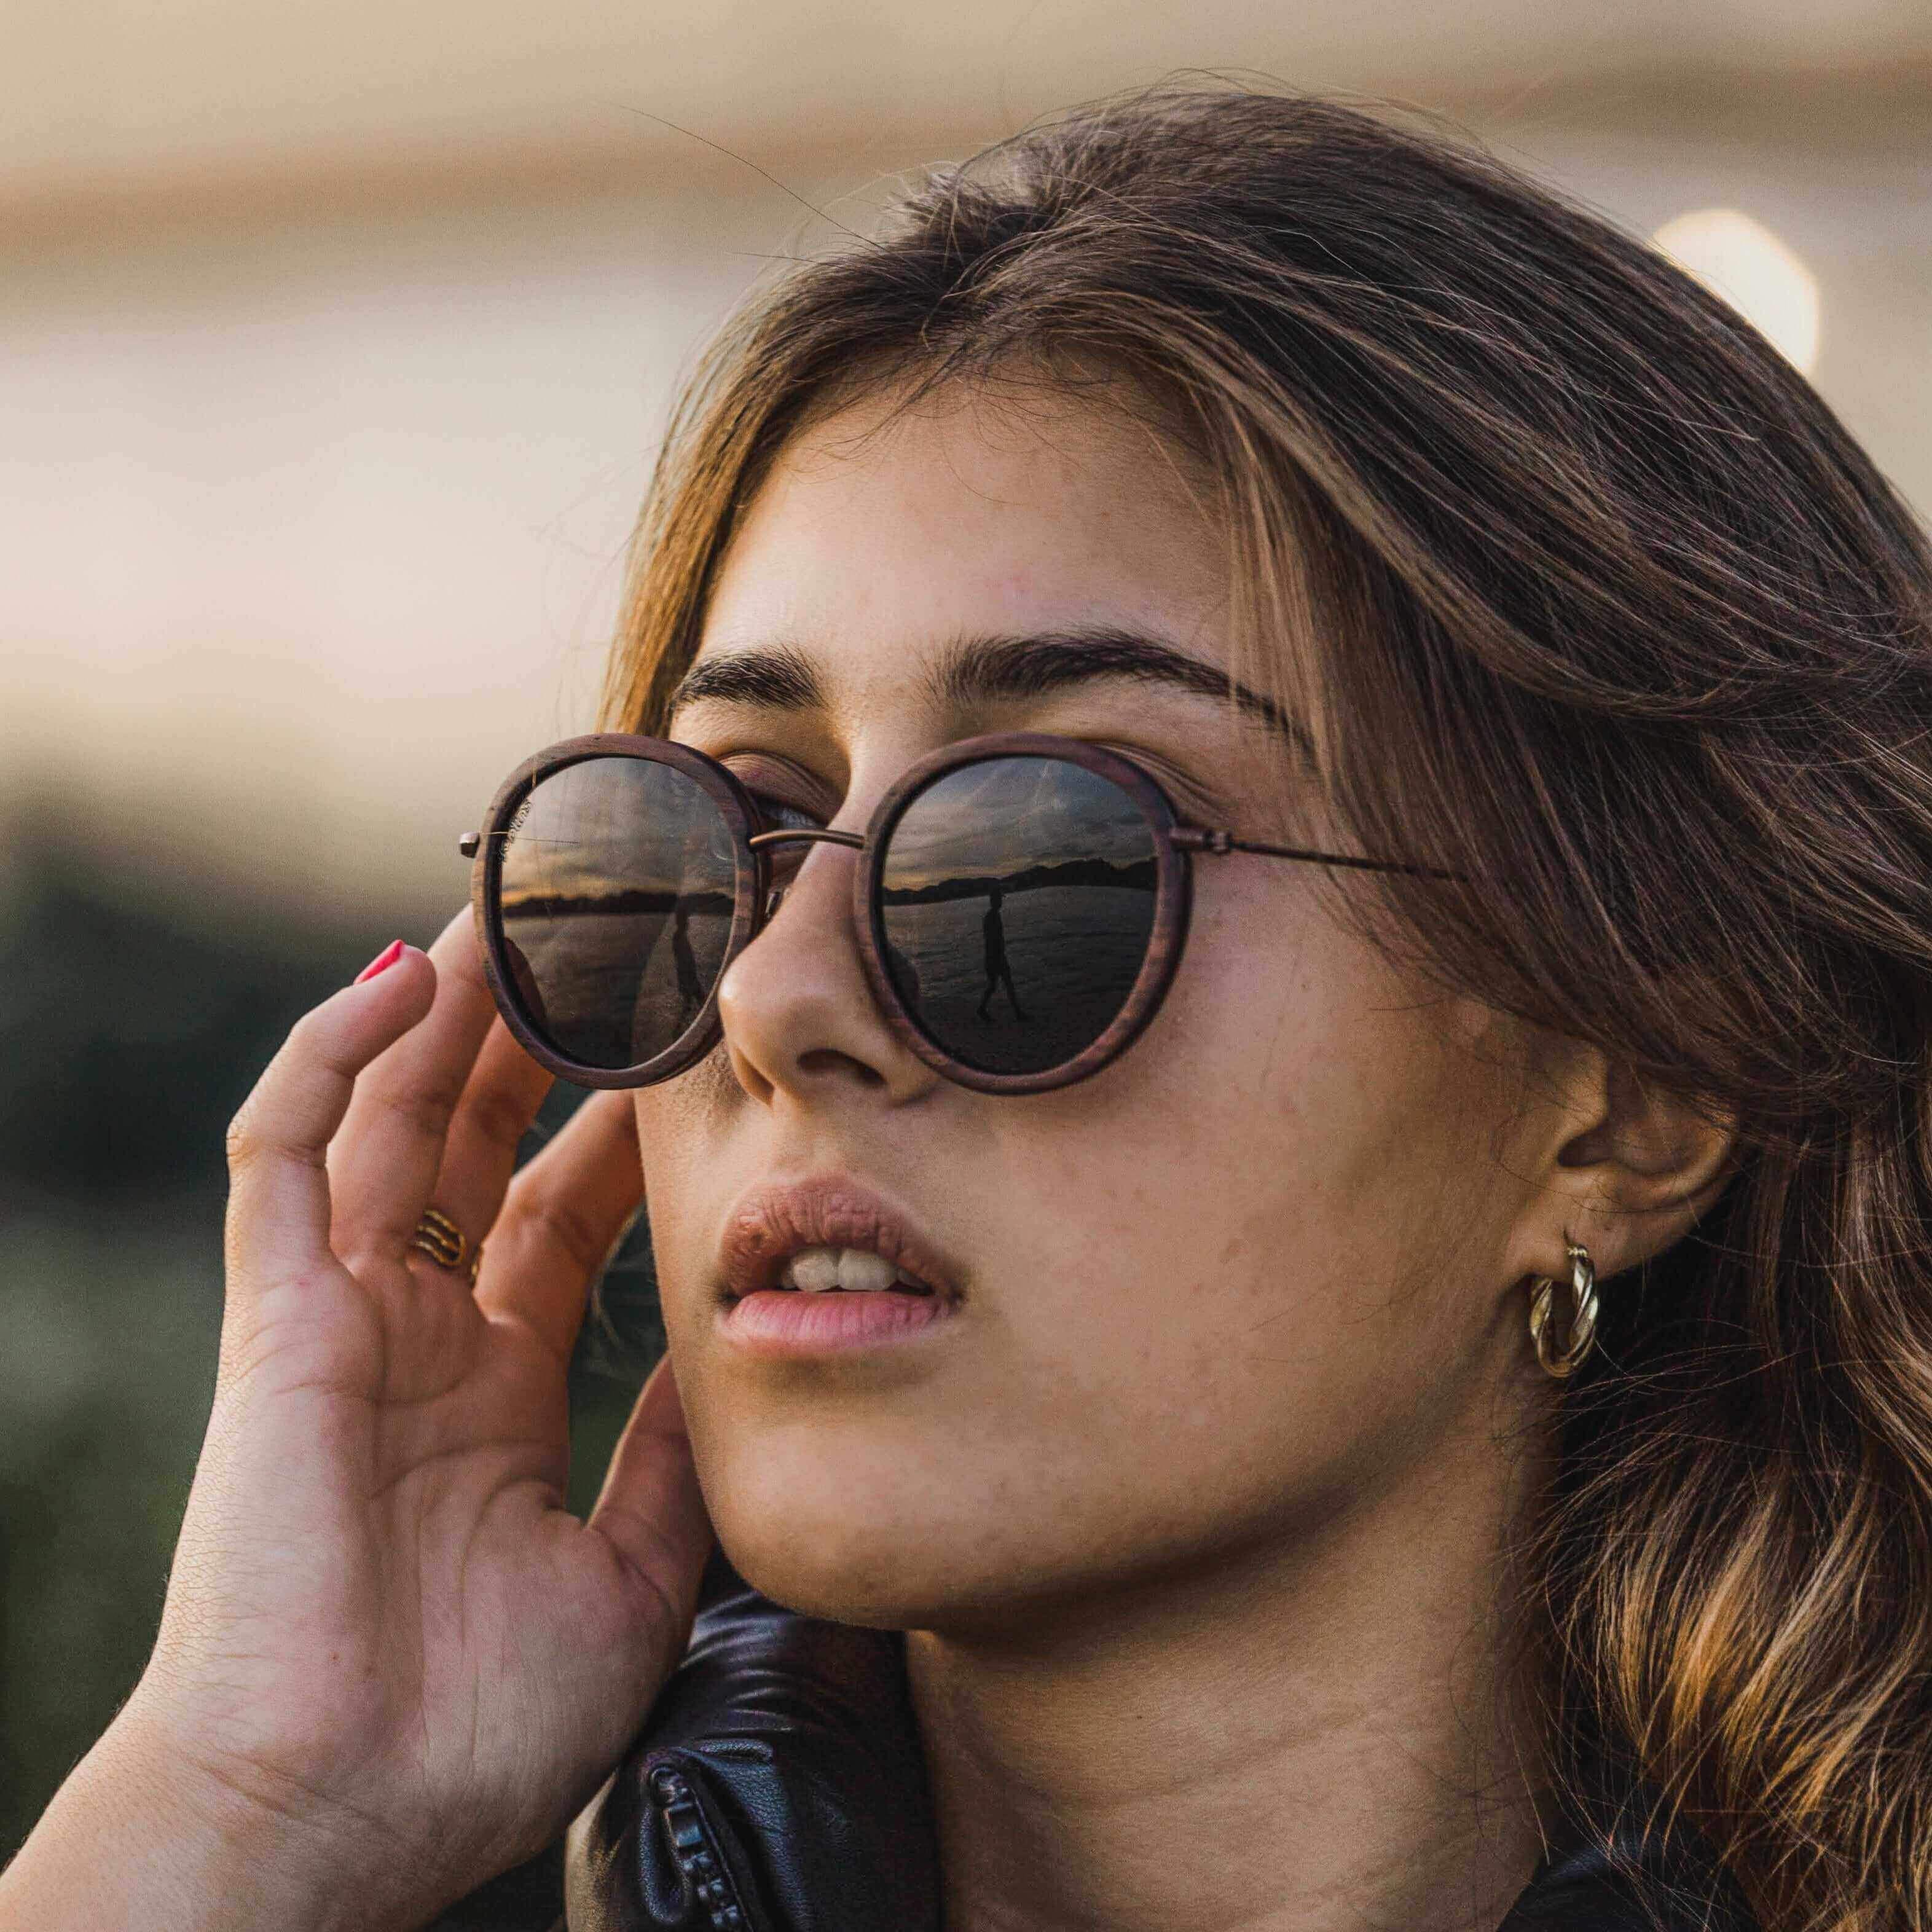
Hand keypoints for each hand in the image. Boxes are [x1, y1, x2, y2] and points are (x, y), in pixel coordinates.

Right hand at [1, 914, 711, 1930]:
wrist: (337, 1823)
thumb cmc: (472, 1732)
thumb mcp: (631, 1574)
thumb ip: (674, 1458)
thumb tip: (738, 1355)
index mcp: (497, 1392)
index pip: (564, 1212)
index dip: (624, 1124)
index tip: (693, 1047)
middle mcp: (419, 1337)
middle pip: (477, 1142)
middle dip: (536, 1038)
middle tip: (610, 939)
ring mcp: (341, 1318)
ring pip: (389, 1116)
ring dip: (449, 1011)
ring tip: (522, 911)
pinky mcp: (273, 1317)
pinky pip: (283, 1154)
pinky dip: (330, 1055)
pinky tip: (403, 975)